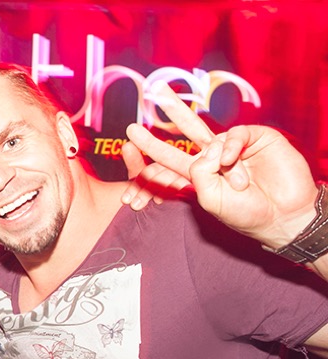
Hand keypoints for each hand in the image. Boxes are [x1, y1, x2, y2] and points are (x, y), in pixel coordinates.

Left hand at [123, 81, 318, 245]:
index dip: (150, 148)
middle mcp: (213, 157)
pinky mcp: (254, 137)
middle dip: (172, 110)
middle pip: (187, 130)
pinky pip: (233, 134)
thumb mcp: (209, 198)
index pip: (168, 159)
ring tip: (239, 183)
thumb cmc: (245, 212)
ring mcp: (233, 146)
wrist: (281, 214)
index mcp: (198, 174)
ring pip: (211, 139)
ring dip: (221, 163)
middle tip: (154, 91)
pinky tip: (235, 161)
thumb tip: (207, 147)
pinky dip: (231, 147)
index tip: (129, 135)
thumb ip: (198, 173)